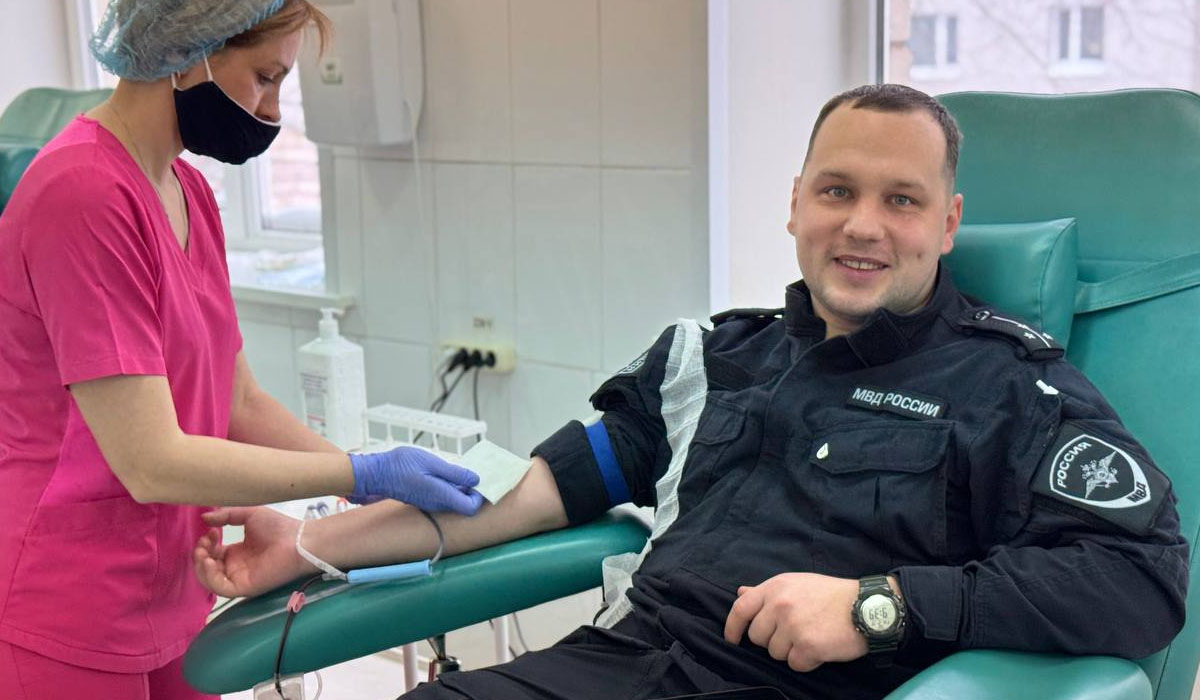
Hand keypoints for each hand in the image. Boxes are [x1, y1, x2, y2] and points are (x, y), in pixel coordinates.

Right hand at [193, 507, 309, 598]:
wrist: (297, 540)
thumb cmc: (278, 527)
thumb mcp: (249, 514)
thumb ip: (227, 515)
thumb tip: (204, 518)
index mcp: (237, 553)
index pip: (212, 554)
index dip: (205, 544)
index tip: (211, 531)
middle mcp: (236, 567)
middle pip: (207, 568)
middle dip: (199, 555)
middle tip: (205, 541)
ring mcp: (239, 578)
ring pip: (210, 580)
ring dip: (200, 566)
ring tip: (203, 552)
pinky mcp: (244, 587)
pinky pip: (220, 588)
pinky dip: (209, 577)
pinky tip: (209, 561)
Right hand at [348, 446, 484, 514]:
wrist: (377, 473)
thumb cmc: (401, 465)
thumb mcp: (432, 463)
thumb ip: (455, 473)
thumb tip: (476, 480)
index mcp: (442, 495)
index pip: (470, 508)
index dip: (480, 496)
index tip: (480, 481)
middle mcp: (438, 503)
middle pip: (464, 504)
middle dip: (473, 490)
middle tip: (473, 471)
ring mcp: (431, 502)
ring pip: (454, 499)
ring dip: (461, 487)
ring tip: (460, 469)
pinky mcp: (425, 499)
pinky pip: (444, 496)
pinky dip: (450, 486)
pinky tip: (446, 472)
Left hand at [723, 572, 866, 671]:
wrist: (868, 606)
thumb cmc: (833, 595)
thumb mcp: (798, 584)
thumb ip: (768, 592)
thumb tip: (741, 592)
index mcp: (776, 587)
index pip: (741, 608)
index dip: (732, 627)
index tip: (733, 639)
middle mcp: (780, 604)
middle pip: (757, 637)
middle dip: (773, 640)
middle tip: (796, 633)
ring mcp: (793, 625)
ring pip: (775, 653)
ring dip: (792, 651)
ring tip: (812, 636)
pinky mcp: (808, 645)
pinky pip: (795, 664)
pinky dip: (807, 661)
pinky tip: (821, 647)